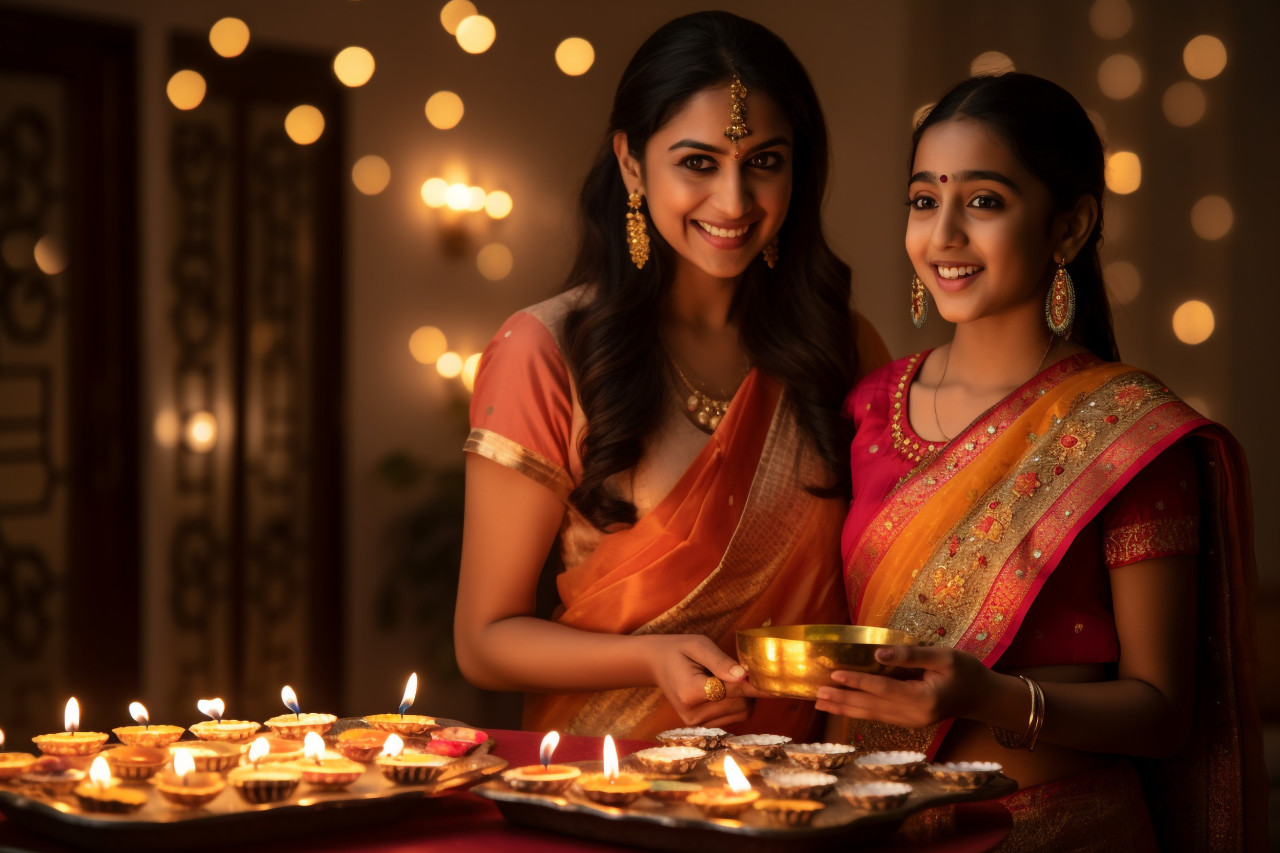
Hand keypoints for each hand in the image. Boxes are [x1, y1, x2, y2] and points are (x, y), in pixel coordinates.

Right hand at [647, 634, 761, 727]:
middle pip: (740, 704)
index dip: (756, 687)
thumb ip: (720, 661)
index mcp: (690, 691)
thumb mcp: (698, 645)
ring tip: (726, 678)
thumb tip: (743, 676)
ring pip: (740, 713)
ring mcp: (697, 724)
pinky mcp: (702, 727)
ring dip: (744, 696)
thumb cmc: (679, 650)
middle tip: (739, 669)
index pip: (732, 691)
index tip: (778, 688)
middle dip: (748, 688)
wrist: (656, 664)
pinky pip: (734, 718)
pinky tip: (724, 690)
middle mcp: (693, 714)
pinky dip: (737, 704)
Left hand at [814, 644, 992, 727]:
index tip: (834, 674)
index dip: (858, 681)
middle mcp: (914, 716)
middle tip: (816, 693)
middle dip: (842, 700)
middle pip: (872, 707)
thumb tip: (879, 654)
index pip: (883, 689)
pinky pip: (878, 716)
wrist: (982, 697)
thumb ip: (911, 655)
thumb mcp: (943, 657)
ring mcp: (911, 722)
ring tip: (821, 702)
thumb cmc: (965, 671)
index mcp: (923, 699)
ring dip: (845, 708)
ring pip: (872, 715)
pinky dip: (858, 711)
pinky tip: (842, 706)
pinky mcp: (908, 722)